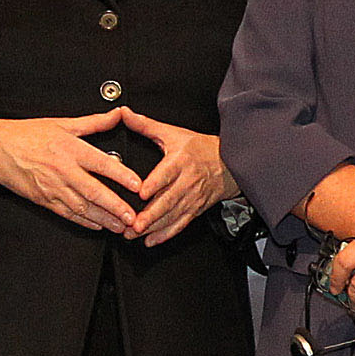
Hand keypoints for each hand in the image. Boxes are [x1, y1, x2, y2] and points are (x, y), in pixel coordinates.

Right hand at [0, 113, 146, 236]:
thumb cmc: (28, 134)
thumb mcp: (63, 123)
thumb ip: (94, 122)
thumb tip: (118, 114)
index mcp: (70, 149)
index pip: (101, 163)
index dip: (121, 175)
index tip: (137, 185)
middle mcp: (63, 170)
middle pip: (93, 191)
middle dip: (115, 206)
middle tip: (133, 217)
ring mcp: (53, 188)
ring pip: (82, 207)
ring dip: (104, 219)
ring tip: (122, 226)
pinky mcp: (44, 200)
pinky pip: (68, 214)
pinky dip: (84, 222)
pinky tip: (98, 226)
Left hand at [112, 108, 228, 247]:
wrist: (230, 162)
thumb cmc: (201, 148)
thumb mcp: (173, 133)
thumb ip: (146, 125)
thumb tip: (124, 114)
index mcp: (180, 161)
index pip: (166, 174)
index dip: (154, 184)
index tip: (142, 193)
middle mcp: (186, 182)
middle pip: (167, 200)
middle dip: (149, 215)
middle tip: (133, 225)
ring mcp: (191, 197)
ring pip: (171, 215)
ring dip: (153, 227)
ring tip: (135, 235)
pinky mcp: (195, 209)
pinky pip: (180, 224)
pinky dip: (166, 234)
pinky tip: (152, 240)